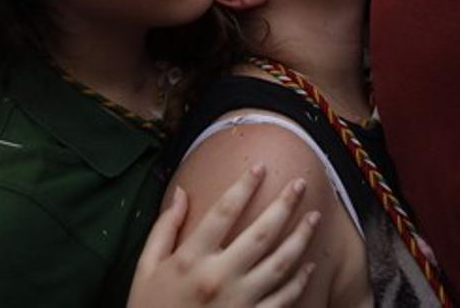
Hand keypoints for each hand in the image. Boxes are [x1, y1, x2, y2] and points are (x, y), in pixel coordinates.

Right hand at [128, 165, 319, 307]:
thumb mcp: (145, 269)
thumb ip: (164, 229)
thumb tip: (181, 193)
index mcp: (191, 259)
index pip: (224, 212)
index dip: (244, 186)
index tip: (260, 166)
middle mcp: (219, 277)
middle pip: (261, 233)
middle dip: (285, 204)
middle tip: (301, 184)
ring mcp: (239, 302)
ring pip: (280, 263)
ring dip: (301, 237)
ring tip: (314, 217)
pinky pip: (283, 298)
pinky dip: (299, 281)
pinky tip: (308, 264)